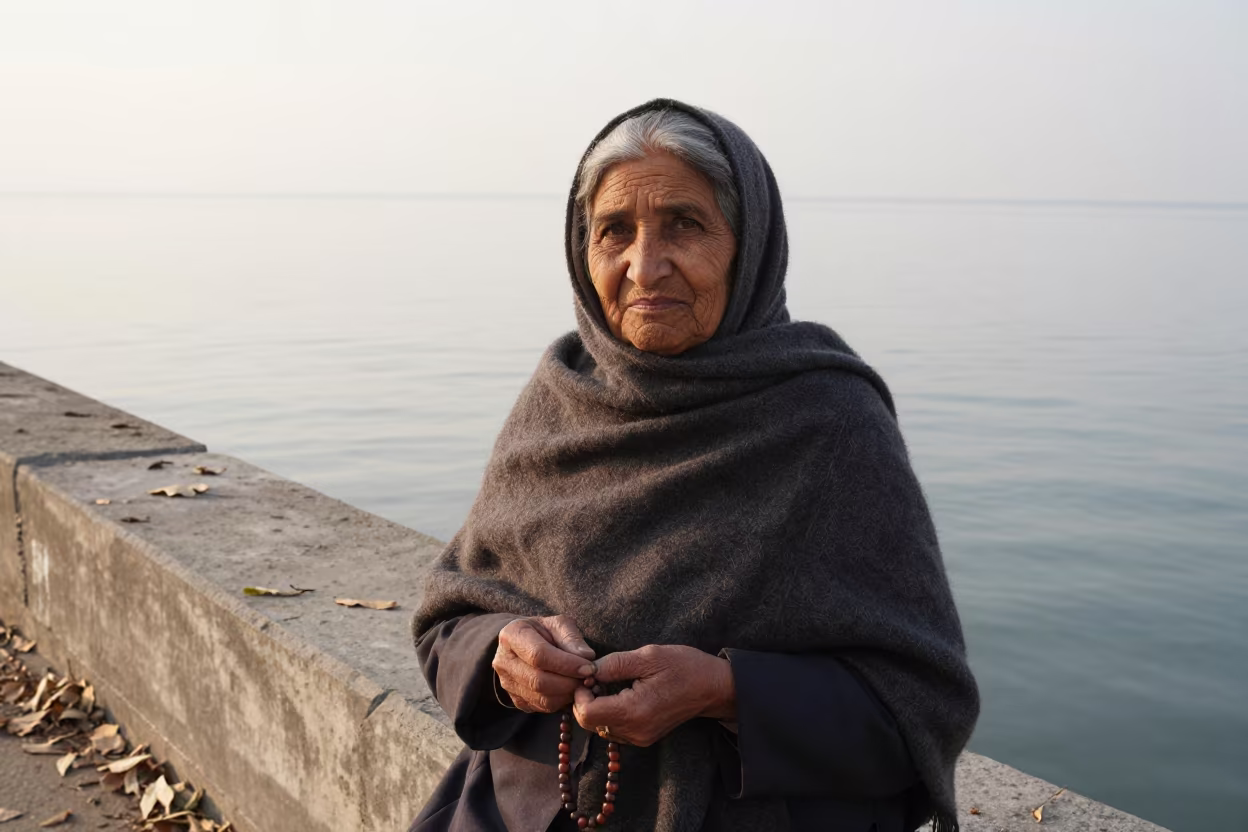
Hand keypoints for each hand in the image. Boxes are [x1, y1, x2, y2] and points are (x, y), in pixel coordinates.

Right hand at [493, 615, 595, 713]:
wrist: (526, 644)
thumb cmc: (545, 631)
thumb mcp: (558, 624)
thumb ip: (572, 638)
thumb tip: (587, 657)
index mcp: (512, 635)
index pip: (539, 655)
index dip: (567, 664)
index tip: (589, 668)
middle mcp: (504, 661)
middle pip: (539, 681)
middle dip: (569, 683)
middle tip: (589, 679)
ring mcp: (507, 683)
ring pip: (541, 698)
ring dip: (567, 694)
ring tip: (581, 683)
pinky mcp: (516, 700)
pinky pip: (541, 707)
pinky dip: (560, 702)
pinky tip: (569, 690)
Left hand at [572, 644, 735, 746]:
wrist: (712, 687)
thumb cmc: (683, 666)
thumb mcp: (647, 656)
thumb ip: (612, 664)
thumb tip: (586, 671)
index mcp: (633, 711)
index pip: (586, 713)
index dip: (580, 693)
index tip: (590, 675)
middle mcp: (635, 731)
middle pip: (589, 723)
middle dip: (585, 700)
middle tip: (597, 678)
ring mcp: (640, 738)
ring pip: (599, 727)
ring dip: (596, 707)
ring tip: (610, 684)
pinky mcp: (644, 738)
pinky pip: (614, 729)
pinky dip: (608, 713)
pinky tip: (620, 694)